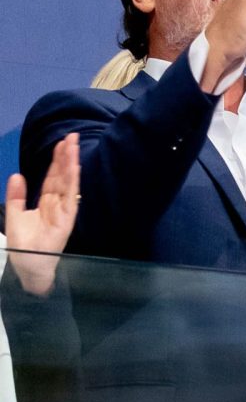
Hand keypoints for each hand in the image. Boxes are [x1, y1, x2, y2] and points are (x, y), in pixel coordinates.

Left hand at [5, 133, 79, 295]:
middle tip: (73, 136)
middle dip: (67, 155)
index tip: (62, 143)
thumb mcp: (14, 215)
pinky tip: (74, 167)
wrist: (27, 265)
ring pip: (69, 182)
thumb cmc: (23, 245)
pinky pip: (71, 196)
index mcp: (47, 202)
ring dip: (72, 163)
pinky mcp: (67, 218)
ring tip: (73, 145)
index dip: (57, 160)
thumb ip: (16, 196)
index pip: (54, 177)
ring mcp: (64, 210)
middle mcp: (58, 203)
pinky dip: (73, 181)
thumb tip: (17, 175)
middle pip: (63, 175)